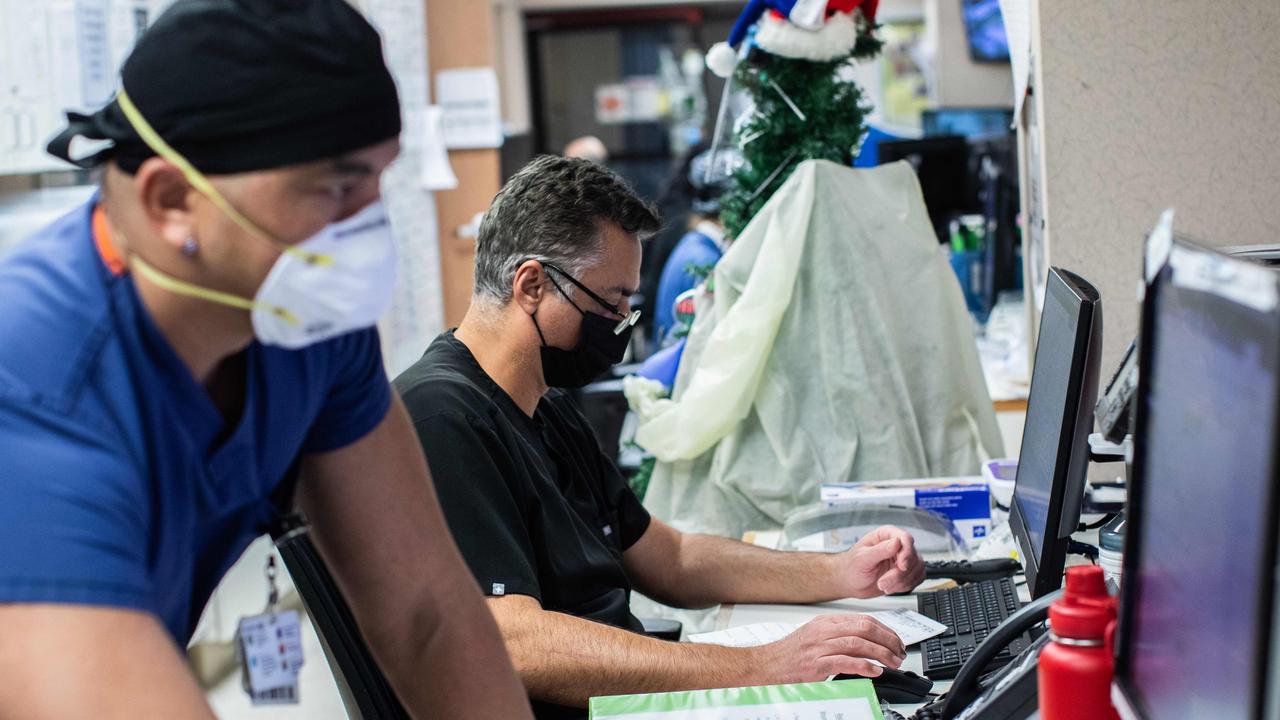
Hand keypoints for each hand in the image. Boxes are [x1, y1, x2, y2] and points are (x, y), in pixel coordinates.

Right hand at [753, 614, 906, 682]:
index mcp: (827, 622)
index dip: (885, 630)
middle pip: (865, 628)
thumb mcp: (816, 637)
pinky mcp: (816, 664)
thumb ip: (839, 636)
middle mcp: (824, 630)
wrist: (766, 664)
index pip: (864, 619)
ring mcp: (820, 646)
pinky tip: (875, 671)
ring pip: (859, 643)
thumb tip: (867, 642)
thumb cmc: (791, 654)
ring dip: (881, 654)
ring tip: (893, 663)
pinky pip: (845, 662)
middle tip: (900, 653)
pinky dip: (864, 666)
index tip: (896, 642)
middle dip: (888, 640)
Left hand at [839, 525, 925, 597]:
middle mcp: (897, 545)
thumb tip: (896, 542)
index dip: (906, 552)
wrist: (851, 582)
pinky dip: (905, 586)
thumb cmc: (852, 567)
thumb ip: (879, 550)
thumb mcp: (862, 558)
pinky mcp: (907, 572)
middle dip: (899, 573)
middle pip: (912, 556)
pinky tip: (891, 587)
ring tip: (883, 585)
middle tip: (883, 582)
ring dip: (901, 581)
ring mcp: (903, 559)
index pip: (905, 538)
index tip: (901, 566)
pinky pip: (917, 578)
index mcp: (885, 535)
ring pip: (917, 569)